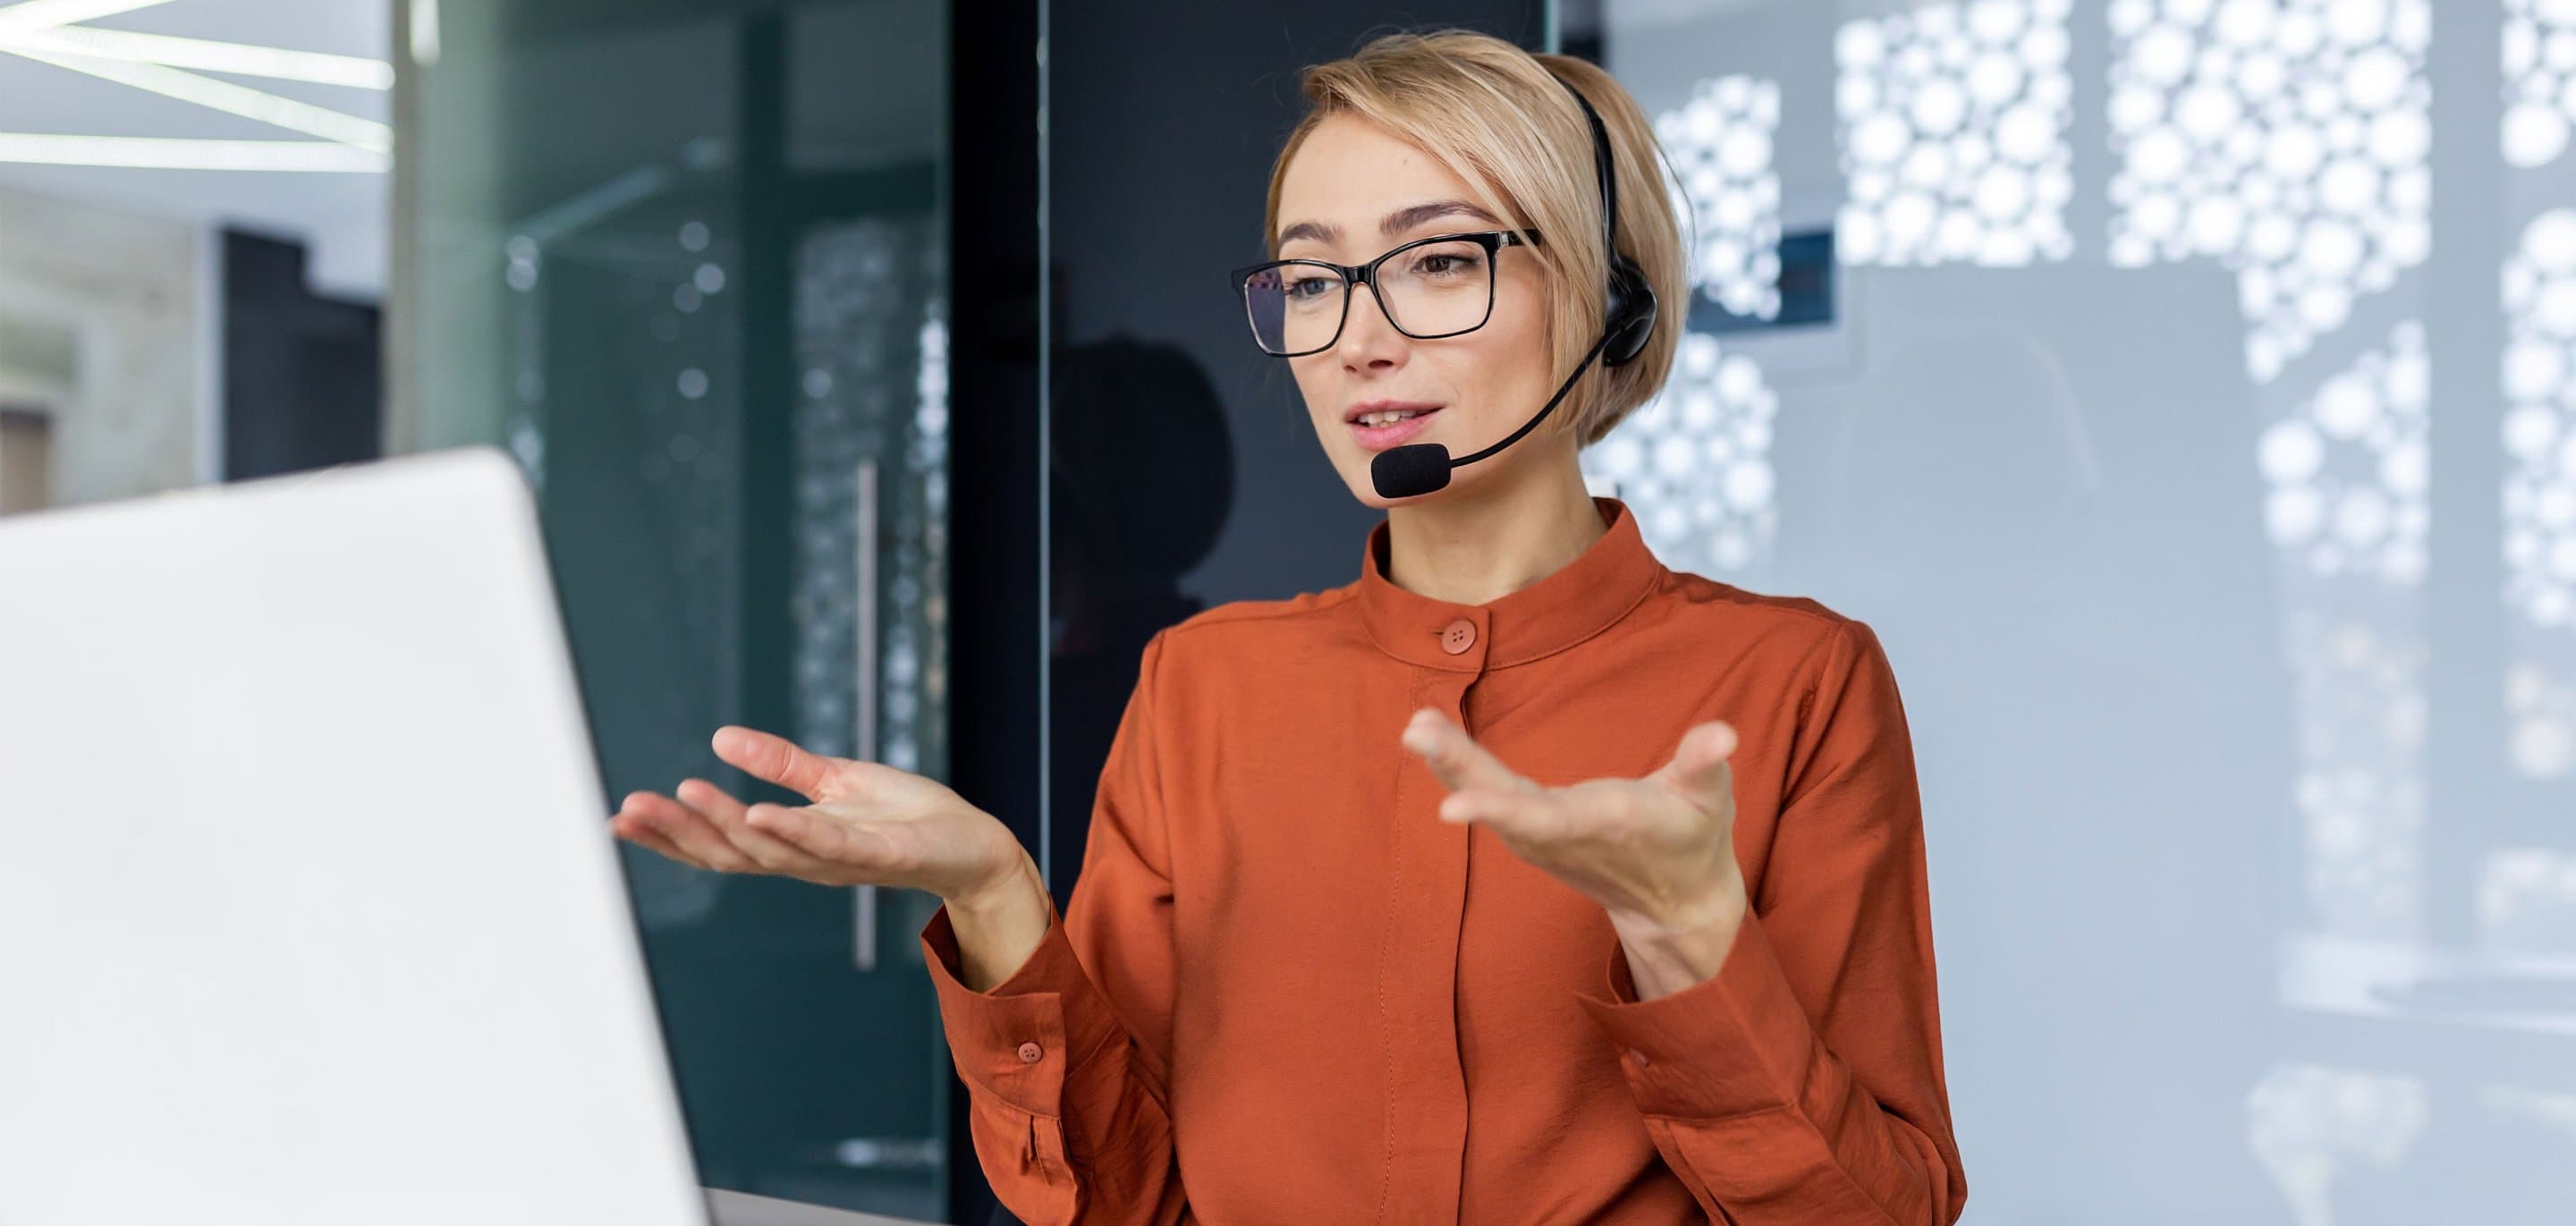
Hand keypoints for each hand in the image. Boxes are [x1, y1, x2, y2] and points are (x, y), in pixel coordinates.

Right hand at [610, 725, 1031, 905]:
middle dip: (676, 832)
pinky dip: (790, 832)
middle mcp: (805, 861)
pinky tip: (757, 813)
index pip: (718, 844)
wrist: (972, 843)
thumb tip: (721, 738)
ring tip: (681, 795)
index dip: (670, 834)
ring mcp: (839, 861)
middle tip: (629, 808)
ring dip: (722, 825)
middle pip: (728, 853)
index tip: (620, 817)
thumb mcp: (834, 780)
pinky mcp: (878, 853)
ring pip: (768, 851)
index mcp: (790, 844)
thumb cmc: (907, 817)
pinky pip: (826, 846)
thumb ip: (782, 764)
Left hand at [1399, 708, 1747, 938]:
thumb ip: (1705, 764)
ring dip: (1449, 763)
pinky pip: (1487, 795)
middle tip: (1415, 731)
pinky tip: (1429, 736)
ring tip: (1416, 724)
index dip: (1499, 809)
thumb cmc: (1693, 837)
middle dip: (1458, 768)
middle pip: (1503, 803)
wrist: (1674, 901)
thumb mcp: (1711, 799)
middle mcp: (1563, 834)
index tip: (1451, 805)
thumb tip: (1722, 734)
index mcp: (1606, 823)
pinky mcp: (1531, 832)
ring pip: (1488, 797)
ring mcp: (1541, 837)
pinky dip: (1456, 768)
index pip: (1546, 818)